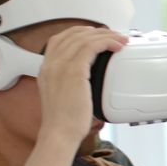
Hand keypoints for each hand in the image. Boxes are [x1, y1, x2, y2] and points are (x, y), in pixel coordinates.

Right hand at [23, 25, 125, 165]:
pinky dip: (107, 42)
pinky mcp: (74, 71)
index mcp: (46, 68)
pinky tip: (117, 46)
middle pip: (73, 34)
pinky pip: (92, 47)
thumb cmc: (64, 122)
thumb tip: (88, 81)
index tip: (95, 34)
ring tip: (121, 39)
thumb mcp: (63, 96)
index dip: (79, 32)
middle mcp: (51, 63)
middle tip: (113, 35)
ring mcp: (61, 66)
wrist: (59, 134)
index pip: (59, 39)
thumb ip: (70, 84)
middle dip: (96, 31)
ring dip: (106, 35)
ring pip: (85, 38)